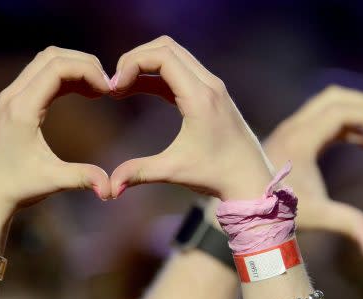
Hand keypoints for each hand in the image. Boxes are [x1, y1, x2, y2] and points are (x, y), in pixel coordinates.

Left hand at [0, 47, 113, 250]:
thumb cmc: (14, 188)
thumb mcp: (52, 181)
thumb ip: (83, 178)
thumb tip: (112, 189)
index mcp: (21, 108)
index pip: (57, 67)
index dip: (88, 70)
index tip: (109, 90)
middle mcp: (12, 96)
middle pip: (51, 56)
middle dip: (84, 64)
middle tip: (108, 86)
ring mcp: (10, 98)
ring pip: (45, 63)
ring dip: (74, 68)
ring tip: (99, 90)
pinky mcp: (12, 104)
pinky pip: (40, 77)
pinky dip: (64, 78)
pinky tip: (83, 94)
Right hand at [107, 36, 273, 200]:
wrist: (251, 180)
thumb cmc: (217, 175)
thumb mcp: (175, 171)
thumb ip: (140, 173)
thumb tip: (110, 187)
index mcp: (201, 97)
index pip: (162, 56)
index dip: (132, 64)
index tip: (115, 89)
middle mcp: (209, 85)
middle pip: (166, 47)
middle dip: (135, 59)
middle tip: (115, 85)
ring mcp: (213, 87)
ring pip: (174, 56)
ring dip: (146, 65)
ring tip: (122, 89)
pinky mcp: (212, 94)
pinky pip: (180, 71)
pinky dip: (157, 75)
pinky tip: (137, 91)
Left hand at [264, 86, 362, 254]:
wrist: (244, 212)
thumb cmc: (275, 214)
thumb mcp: (314, 216)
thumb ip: (346, 223)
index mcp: (300, 140)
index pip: (339, 111)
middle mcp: (293, 128)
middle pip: (334, 97)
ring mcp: (291, 131)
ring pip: (328, 105)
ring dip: (356, 113)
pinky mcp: (293, 138)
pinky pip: (325, 120)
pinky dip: (348, 125)